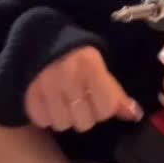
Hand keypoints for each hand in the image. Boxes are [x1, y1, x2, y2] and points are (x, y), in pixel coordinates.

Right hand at [25, 46, 143, 132]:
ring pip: (63, 124)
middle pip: (85, 122)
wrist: (40, 38)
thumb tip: (135, 115)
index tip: (98, 99)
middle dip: (85, 115)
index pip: (106, 108)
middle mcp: (68, 76)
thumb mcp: (100, 68)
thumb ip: (115, 93)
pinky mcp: (28, 93)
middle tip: (79, 101)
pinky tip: (48, 102)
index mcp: (90, 67)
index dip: (104, 107)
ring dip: (65, 117)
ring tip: (63, 102)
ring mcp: (45, 85)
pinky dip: (46, 116)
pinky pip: (42, 121)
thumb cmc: (77, 56)